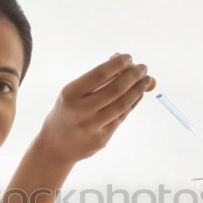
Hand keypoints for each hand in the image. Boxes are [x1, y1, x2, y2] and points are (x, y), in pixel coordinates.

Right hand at [37, 53, 153, 164]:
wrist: (56, 146)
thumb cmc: (69, 112)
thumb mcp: (73, 94)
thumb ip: (96, 79)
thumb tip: (122, 61)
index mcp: (70, 94)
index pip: (99, 74)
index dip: (117, 64)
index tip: (129, 57)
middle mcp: (80, 111)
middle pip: (114, 90)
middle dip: (132, 76)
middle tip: (143, 67)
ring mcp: (91, 127)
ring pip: (122, 105)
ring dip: (137, 90)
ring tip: (146, 80)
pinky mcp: (101, 139)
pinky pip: (121, 117)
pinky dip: (132, 103)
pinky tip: (138, 94)